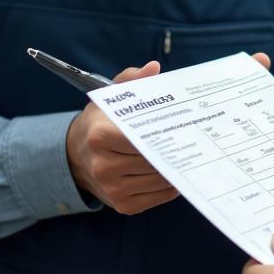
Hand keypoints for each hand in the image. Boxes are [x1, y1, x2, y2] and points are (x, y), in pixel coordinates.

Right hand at [65, 60, 178, 213]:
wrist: (76, 155)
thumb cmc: (100, 123)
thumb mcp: (111, 98)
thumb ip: (132, 80)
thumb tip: (154, 68)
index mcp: (100, 136)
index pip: (143, 136)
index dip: (165, 131)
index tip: (184, 125)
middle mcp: (103, 165)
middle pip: (154, 158)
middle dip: (175, 149)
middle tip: (197, 139)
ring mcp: (112, 189)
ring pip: (158, 178)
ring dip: (176, 168)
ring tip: (192, 155)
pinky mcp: (122, 205)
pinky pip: (157, 197)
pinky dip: (170, 186)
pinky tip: (177, 172)